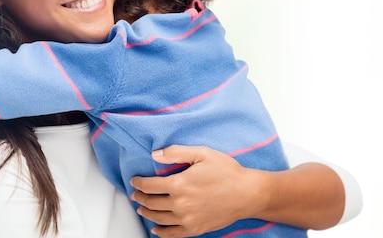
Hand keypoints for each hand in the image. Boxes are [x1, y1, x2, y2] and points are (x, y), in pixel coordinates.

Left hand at [130, 145, 264, 237]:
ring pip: (159, 218)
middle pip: (151, 202)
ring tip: (141, 208)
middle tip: (135, 194)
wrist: (248, 193)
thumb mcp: (202, 153)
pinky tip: (156, 229)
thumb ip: (176, 152)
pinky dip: (161, 232)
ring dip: (147, 213)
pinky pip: (173, 234)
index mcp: (179, 183)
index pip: (149, 185)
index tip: (135, 180)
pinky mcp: (196, 229)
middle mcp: (180, 203)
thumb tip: (155, 155)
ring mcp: (187, 218)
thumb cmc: (227, 171)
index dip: (138, 183)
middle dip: (140, 197)